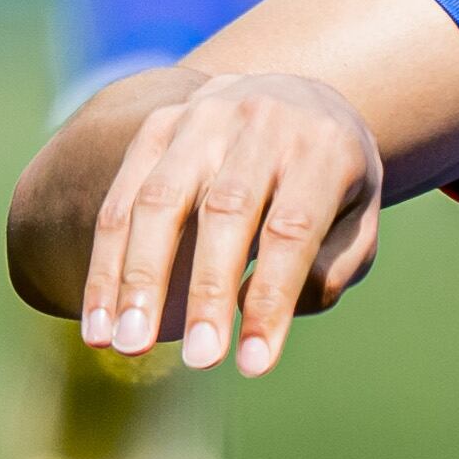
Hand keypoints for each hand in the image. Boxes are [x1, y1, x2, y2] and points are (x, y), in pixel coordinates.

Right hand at [76, 70, 386, 378]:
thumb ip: (328, 269)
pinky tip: (99, 322)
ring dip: (138, 279)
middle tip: (199, 360)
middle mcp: (261, 122)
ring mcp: (203, 118)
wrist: (299, 94)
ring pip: (159, 200)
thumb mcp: (359, 220)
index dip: (271, 299)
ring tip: (126, 344)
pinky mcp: (157, 127)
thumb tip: (252, 312)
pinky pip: (122, 198)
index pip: (293, 229)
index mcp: (322, 148)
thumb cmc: (331, 183)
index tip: (254, 364)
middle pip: (225, 209)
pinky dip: (106, 265)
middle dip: (207, 290)